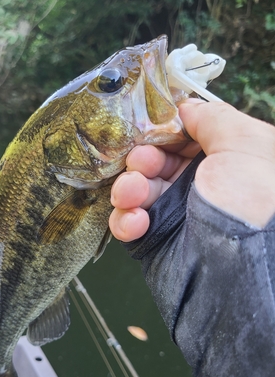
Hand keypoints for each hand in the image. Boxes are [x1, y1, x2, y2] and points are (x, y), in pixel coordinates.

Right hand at [109, 100, 274, 241]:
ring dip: (127, 188)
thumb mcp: (245, 143)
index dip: (163, 131)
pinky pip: (127, 225)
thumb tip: (187, 108)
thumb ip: (215, 118)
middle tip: (141, 163)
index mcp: (220, 161)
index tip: (151, 129)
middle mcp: (196, 186)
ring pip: (135, 191)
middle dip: (141, 159)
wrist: (242, 268)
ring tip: (132, 194)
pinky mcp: (153, 240)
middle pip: (153, 162)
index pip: (180, 138)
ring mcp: (173, 214)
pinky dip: (124, 220)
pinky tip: (136, 221)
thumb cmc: (252, 201)